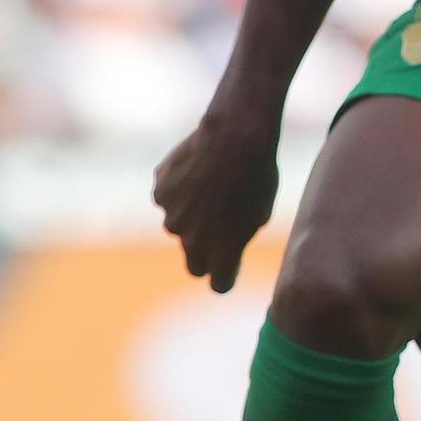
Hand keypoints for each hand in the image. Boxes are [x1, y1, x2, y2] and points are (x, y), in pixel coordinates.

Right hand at [153, 106, 280, 292]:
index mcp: (222, 251)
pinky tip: (197, 168)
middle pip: (195, 263)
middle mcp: (191, 240)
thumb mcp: (261, 212)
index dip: (226, 275)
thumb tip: (228, 248)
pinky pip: (169, 197)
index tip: (230, 268)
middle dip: (205, 253)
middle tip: (219, 230)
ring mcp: (171, 216)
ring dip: (192, 213)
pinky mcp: (160, 193)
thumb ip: (239, 237)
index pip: (219, 283)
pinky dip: (179, 188)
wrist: (235, 137)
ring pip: (180, 225)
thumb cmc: (258, 175)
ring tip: (214, 184)